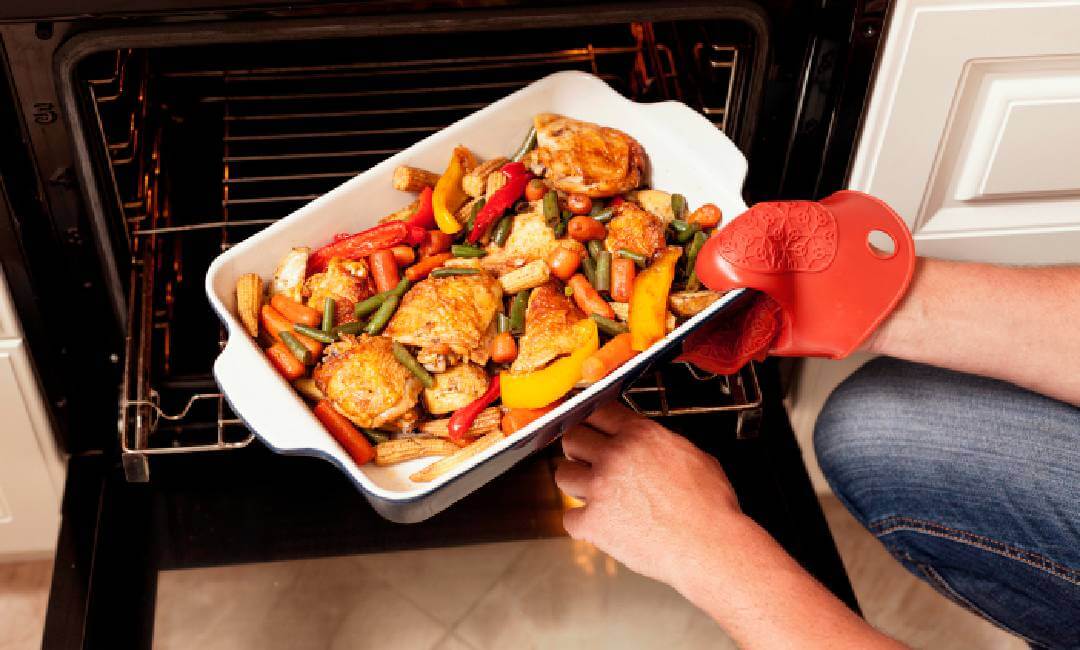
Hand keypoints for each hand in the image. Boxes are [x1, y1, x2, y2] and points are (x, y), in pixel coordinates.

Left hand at [555, 401, 746, 586]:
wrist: (710, 547)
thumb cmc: (709, 507)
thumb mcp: (692, 455)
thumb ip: (658, 442)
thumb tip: (645, 442)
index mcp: (640, 435)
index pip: (598, 411)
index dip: (592, 420)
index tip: (590, 429)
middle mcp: (616, 456)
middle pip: (572, 438)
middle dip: (578, 449)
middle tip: (587, 462)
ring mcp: (600, 488)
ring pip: (563, 474)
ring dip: (576, 483)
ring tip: (595, 494)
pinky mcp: (593, 522)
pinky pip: (569, 516)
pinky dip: (582, 523)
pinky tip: (600, 524)